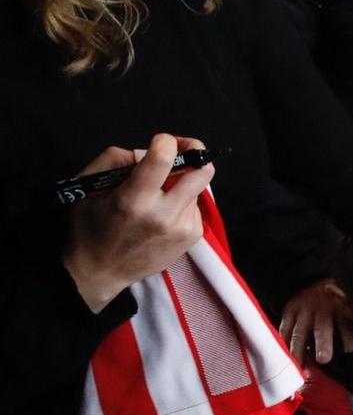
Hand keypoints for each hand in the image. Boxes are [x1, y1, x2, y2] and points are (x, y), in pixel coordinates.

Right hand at [63, 135, 213, 312]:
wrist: (99, 272)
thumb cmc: (90, 227)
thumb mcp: (88, 187)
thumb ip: (114, 161)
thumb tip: (146, 151)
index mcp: (134, 200)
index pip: (164, 159)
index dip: (167, 142)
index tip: (161, 141)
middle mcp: (163, 215)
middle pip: (202, 171)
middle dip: (195, 152)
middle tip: (182, 150)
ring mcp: (181, 229)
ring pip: (197, 188)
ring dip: (183, 181)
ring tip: (161, 191)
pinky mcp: (192, 238)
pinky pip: (195, 207)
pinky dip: (183, 201)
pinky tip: (163, 211)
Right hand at [280, 278, 352, 364]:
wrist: (313, 277)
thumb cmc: (336, 298)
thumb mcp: (350, 303)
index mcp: (342, 308)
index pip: (347, 325)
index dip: (350, 338)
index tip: (351, 351)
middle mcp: (323, 309)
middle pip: (322, 328)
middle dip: (323, 343)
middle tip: (324, 358)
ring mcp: (304, 310)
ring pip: (300, 331)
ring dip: (299, 348)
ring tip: (299, 363)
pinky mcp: (290, 310)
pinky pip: (285, 328)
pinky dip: (285, 341)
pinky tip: (286, 354)